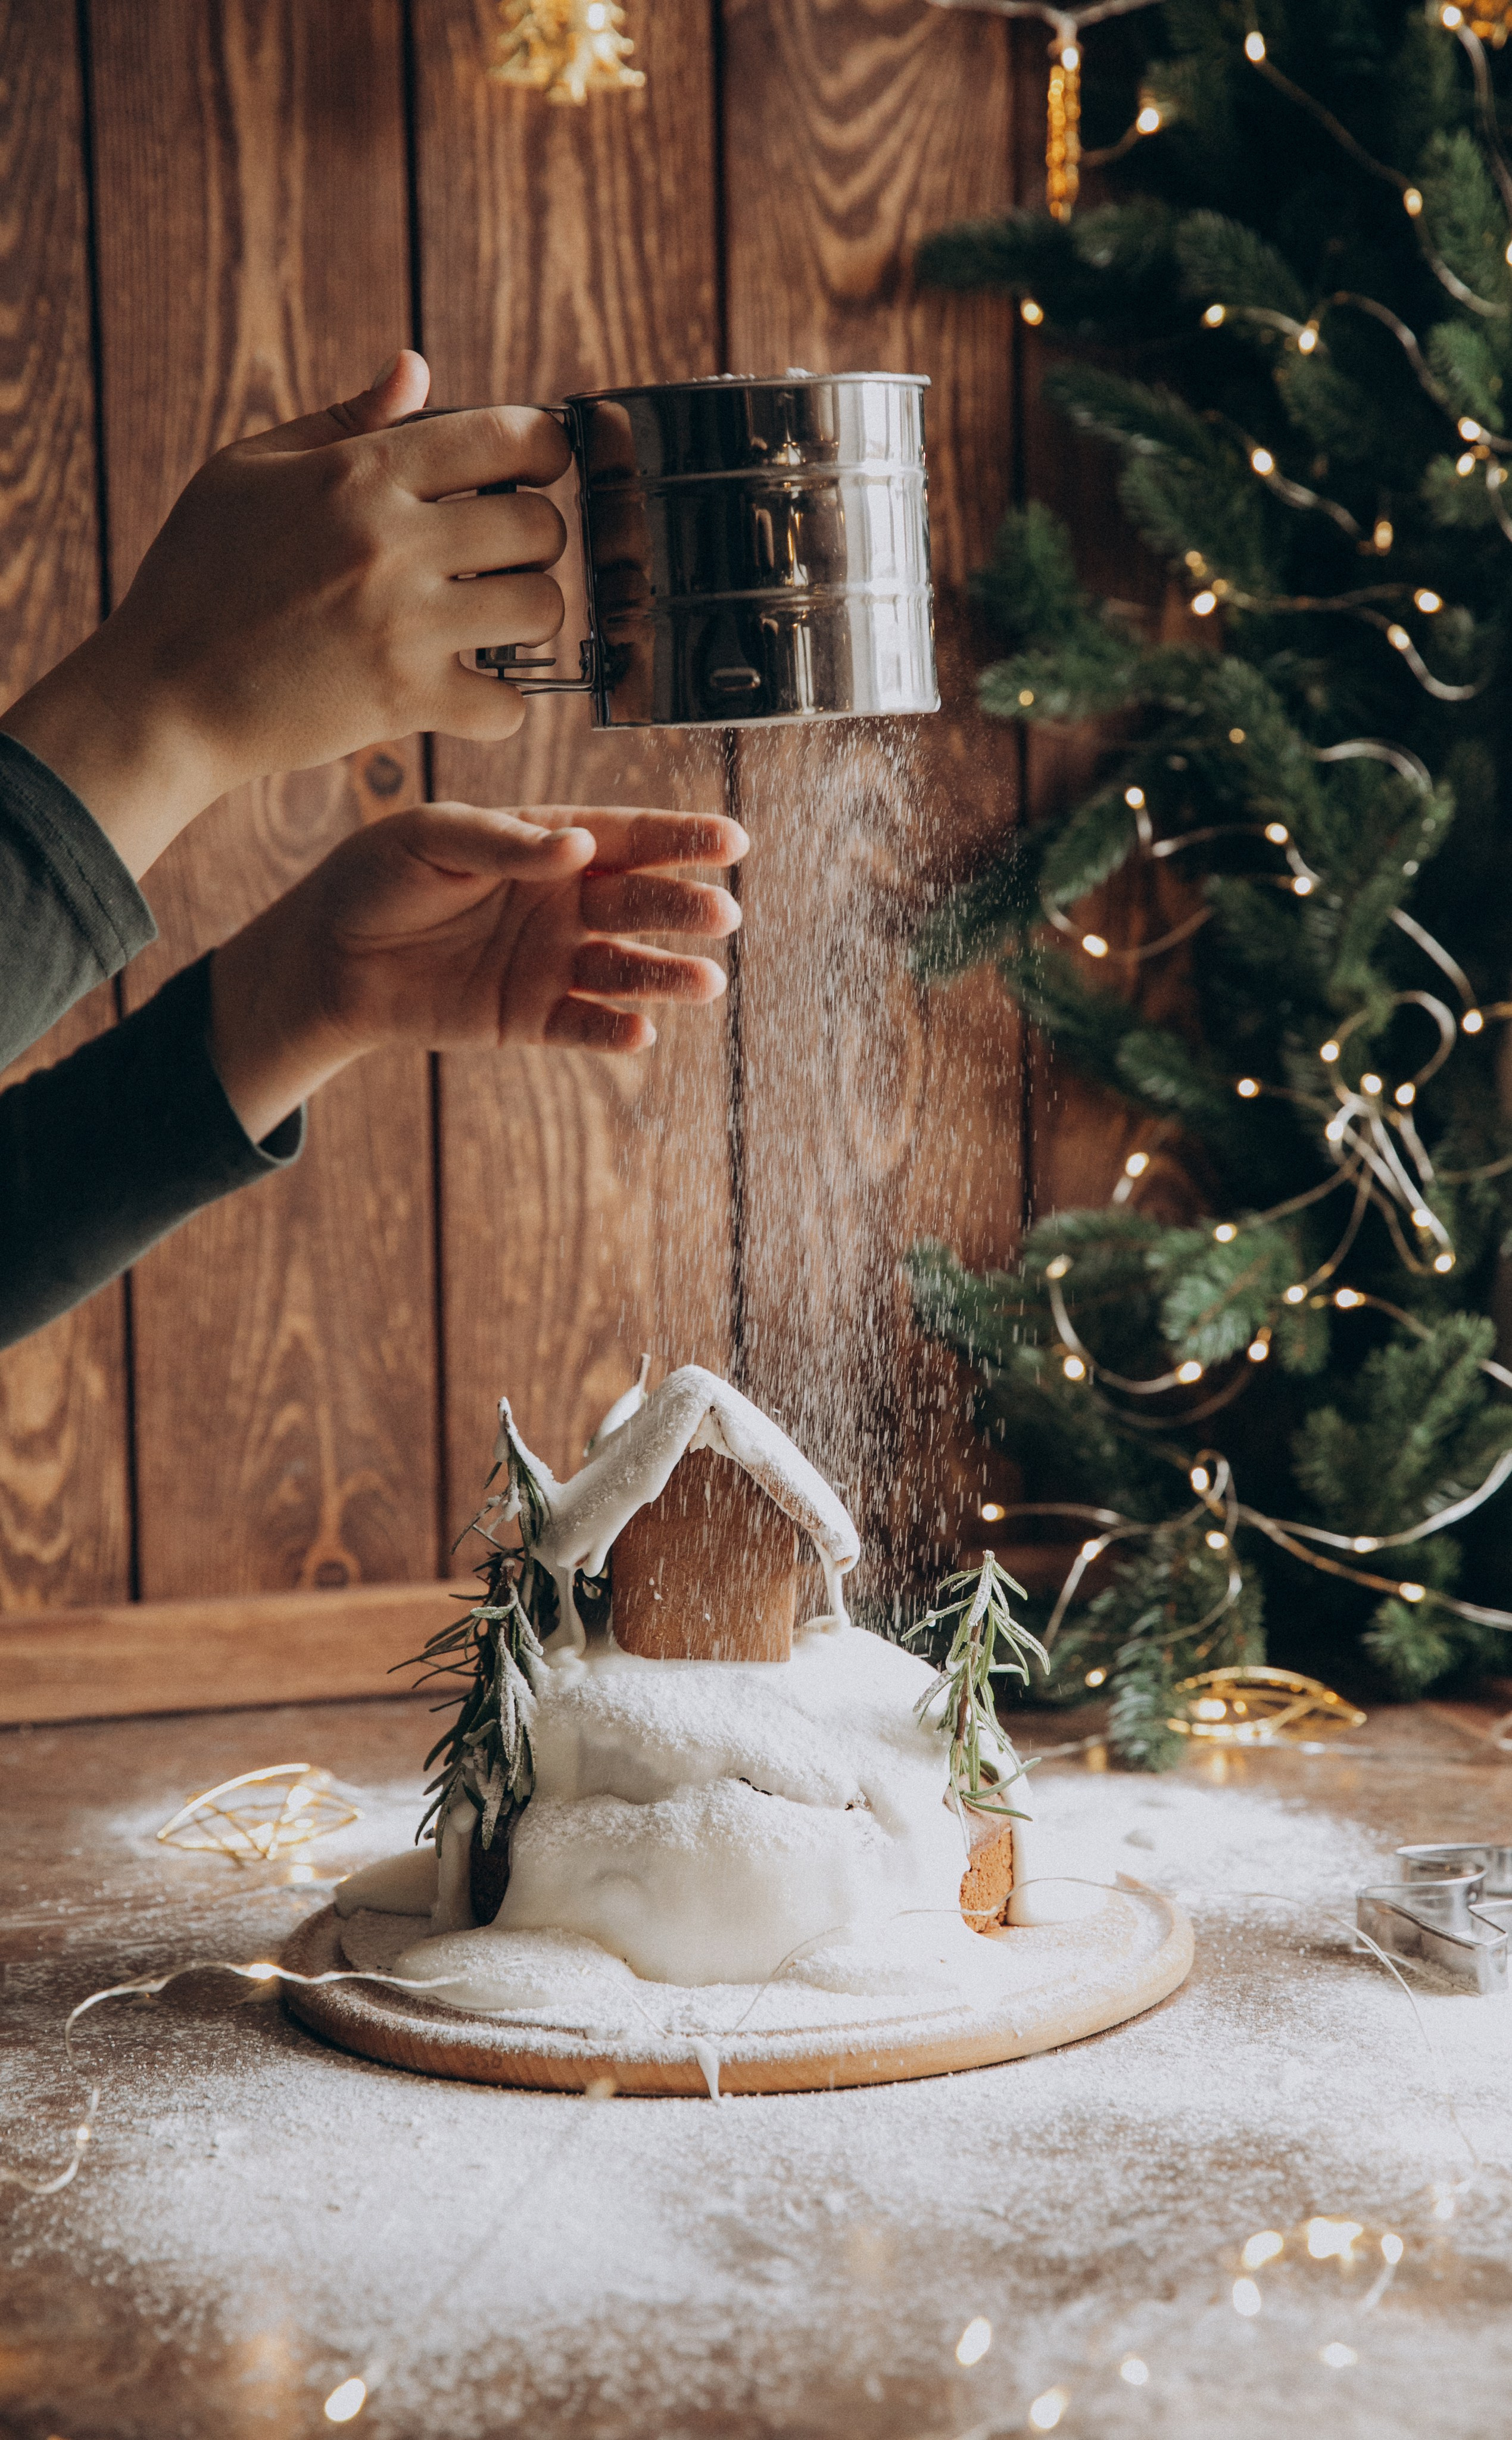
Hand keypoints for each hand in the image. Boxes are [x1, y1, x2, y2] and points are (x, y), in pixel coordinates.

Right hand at [0, 351, 570, 876]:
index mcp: (358, 473)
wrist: (164, 692)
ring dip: (528, 615)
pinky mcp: (405, 702)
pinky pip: (509, 706)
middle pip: (540, 526)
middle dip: (536, 538)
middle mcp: (391, 543)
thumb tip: (415, 368)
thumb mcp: (250, 469)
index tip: (534, 469)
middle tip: (505, 554)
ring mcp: (403, 626)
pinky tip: (471, 691)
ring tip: (492, 619)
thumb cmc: (200, 573)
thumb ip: (344, 418)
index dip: (543, 449)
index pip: (507, 436)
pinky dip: (501, 706)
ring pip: (540, 610)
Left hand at [207, 804, 747, 1141]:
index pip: (627, 837)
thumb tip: (579, 848)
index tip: (731, 841)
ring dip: (666, 976)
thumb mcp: (431, 837)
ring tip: (705, 983)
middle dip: (683, 908)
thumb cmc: (378, 879)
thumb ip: (505, 842)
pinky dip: (612, 1029)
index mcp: (549, 844)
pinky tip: (639, 1031)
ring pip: (625, 968)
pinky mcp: (531, 1016)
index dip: (680, 839)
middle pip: (639, 903)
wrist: (329, 957)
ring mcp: (552, 961)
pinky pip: (582, 1024)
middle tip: (722, 915)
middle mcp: (565, 902)